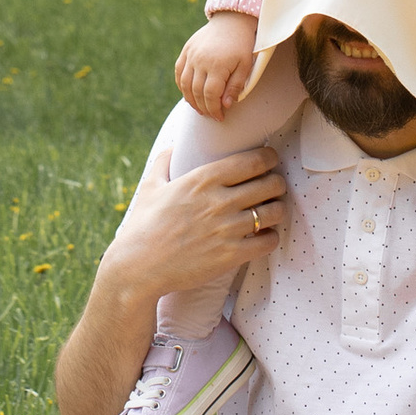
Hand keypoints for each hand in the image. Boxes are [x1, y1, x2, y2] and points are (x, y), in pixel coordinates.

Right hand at [103, 143, 287, 305]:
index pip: (253, 160)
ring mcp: (227, 229)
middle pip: (271, 184)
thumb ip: (164, 163)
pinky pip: (268, 241)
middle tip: (274, 188)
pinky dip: (271, 237)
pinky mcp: (231, 255)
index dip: (269, 159)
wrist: (138, 267)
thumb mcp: (150, 187)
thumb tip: (173, 147)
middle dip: (277, 184)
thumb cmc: (143, 226)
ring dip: (277, 210)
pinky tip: (263, 237)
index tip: (270, 161)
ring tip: (271, 212)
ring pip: (274, 212)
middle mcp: (219, 201)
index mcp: (203, 179)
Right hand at [175, 11, 260, 116]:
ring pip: (185, 84)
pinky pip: (179, 72)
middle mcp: (200, 60)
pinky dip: (182, 85)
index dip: (213, 109)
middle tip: (210, 115)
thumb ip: (235, 86)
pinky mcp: (186, 50)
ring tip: (199, 108)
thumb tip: (225, 105)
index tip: (219, 117)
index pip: (210, 95)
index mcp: (217, 65)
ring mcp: (191, 55)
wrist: (232, 20)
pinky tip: (189, 94)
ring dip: (190, 99)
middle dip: (203, 107)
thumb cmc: (242, 44)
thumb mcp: (245, 66)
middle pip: (196, 91)